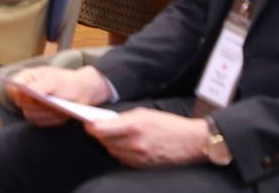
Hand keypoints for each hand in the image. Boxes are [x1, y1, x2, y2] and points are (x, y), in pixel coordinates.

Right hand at [7, 65, 113, 127]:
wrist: (82, 92)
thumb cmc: (67, 82)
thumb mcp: (54, 81)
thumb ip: (38, 86)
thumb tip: (25, 91)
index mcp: (26, 78)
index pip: (12, 88)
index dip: (20, 94)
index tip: (34, 96)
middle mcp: (26, 92)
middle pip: (22, 104)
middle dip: (39, 105)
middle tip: (53, 102)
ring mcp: (32, 106)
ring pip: (31, 115)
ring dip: (47, 113)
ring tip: (60, 107)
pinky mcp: (39, 116)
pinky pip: (40, 122)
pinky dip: (52, 119)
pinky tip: (61, 113)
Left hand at [85, 108, 208, 168]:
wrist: (191, 142)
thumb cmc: (168, 124)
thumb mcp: (144, 113)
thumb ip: (123, 118)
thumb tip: (105, 122)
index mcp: (133, 126)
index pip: (101, 129)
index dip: (91, 127)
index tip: (88, 123)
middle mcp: (134, 144)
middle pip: (104, 141)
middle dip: (100, 134)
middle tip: (98, 128)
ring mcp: (138, 157)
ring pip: (112, 151)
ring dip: (109, 144)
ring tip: (111, 136)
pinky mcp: (142, 166)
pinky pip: (122, 159)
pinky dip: (120, 152)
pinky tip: (123, 145)